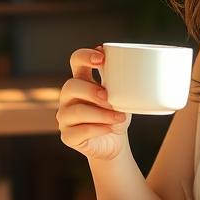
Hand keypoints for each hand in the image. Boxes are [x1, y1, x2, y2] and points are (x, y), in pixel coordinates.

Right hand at [57, 46, 131, 161]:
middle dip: (91, 91)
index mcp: (81, 81)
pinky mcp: (67, 136)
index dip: (85, 55)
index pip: (76, 60)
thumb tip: (134, 65)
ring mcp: (65, 117)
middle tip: (110, 98)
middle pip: (70, 86)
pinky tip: (109, 129)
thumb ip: (121, 81)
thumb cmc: (116, 115)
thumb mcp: (122, 96)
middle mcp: (68, 97)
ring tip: (119, 118)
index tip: (101, 58)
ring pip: (76, 111)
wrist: (115, 144)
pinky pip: (79, 131)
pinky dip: (98, 129)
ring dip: (101, 114)